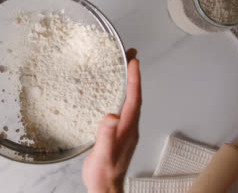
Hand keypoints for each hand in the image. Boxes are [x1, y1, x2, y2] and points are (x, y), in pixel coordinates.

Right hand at [82, 49, 141, 192]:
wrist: (105, 188)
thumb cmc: (104, 174)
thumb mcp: (103, 154)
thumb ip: (107, 135)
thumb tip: (111, 116)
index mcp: (127, 129)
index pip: (134, 99)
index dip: (134, 79)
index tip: (133, 62)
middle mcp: (129, 127)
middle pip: (134, 97)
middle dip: (133, 76)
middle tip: (130, 58)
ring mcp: (125, 130)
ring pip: (129, 102)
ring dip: (129, 84)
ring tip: (125, 69)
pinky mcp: (118, 133)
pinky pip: (123, 109)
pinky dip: (121, 96)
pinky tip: (114, 93)